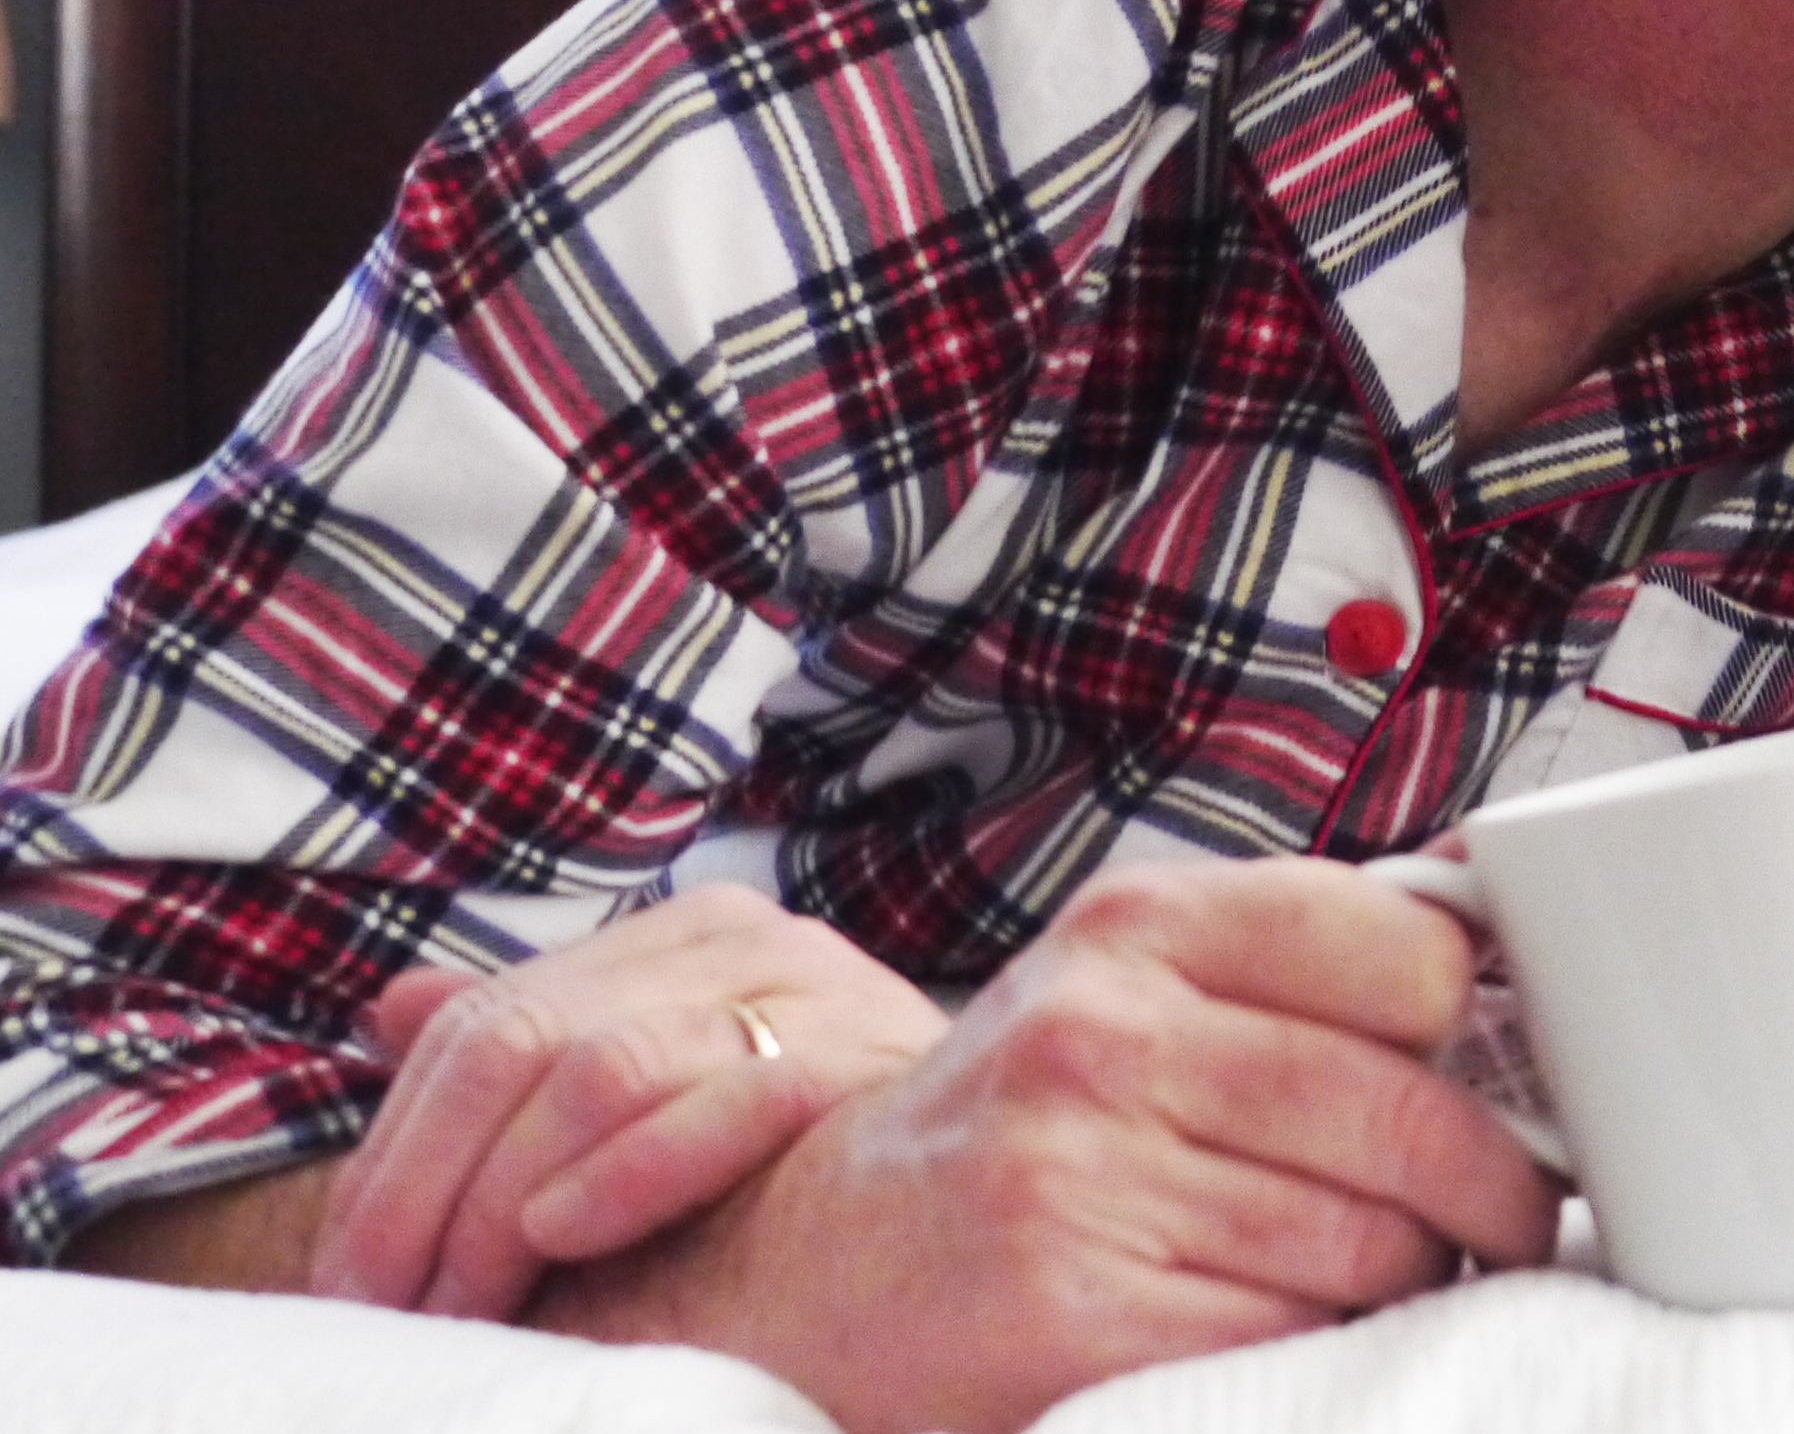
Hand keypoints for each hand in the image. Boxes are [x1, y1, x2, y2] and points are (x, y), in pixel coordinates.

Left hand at [312, 886, 947, 1318]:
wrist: (992, 1197)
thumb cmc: (801, 1173)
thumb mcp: (647, 1106)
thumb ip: (532, 1049)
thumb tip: (391, 1009)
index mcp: (688, 937)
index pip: (485, 1020)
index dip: (394, 1152)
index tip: (348, 1276)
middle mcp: (752, 938)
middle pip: (524, 1039)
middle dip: (428, 1188)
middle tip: (389, 1309)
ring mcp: (821, 989)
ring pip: (603, 1066)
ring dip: (502, 1201)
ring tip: (463, 1302)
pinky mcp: (874, 1065)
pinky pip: (733, 1098)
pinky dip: (633, 1165)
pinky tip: (560, 1230)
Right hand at [527, 855, 1562, 1433]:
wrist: (820, 1262)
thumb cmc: (1029, 1117)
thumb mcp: (1138, 982)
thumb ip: (1304, 955)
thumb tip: (1508, 926)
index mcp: (1142, 923)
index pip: (1410, 951)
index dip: (1476, 1028)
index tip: (1495, 1075)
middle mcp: (1104, 1031)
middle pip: (1410, 1116)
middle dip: (1489, 1187)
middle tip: (1503, 1214)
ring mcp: (1079, 1173)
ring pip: (1371, 1241)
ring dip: (1412, 1276)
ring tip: (1381, 1270)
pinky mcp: (1070, 1312)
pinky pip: (1293, 1336)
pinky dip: (1322, 1345)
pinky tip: (1285, 1326)